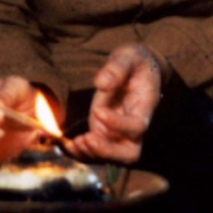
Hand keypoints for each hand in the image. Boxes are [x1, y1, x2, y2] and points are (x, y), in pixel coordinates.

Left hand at [67, 44, 163, 164]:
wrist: (136, 68)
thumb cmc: (135, 61)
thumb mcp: (128, 55)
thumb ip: (117, 67)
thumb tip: (100, 83)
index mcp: (145, 106)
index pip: (137, 126)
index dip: (118, 125)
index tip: (99, 110)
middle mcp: (134, 125)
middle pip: (129, 153)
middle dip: (107, 151)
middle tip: (87, 138)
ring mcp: (119, 132)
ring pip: (112, 157)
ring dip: (91, 154)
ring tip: (74, 142)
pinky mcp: (105, 132)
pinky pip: (96, 151)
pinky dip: (81, 153)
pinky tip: (67, 145)